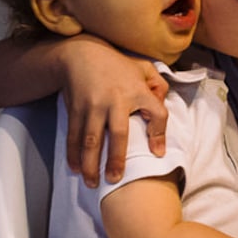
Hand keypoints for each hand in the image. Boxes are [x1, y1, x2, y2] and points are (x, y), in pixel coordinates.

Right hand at [60, 35, 169, 185]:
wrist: (81, 54)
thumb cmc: (117, 65)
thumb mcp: (143, 68)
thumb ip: (158, 86)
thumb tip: (163, 105)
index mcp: (137, 90)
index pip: (157, 113)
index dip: (159, 134)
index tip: (158, 153)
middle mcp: (115, 100)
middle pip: (117, 135)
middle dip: (116, 160)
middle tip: (115, 179)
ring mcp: (93, 106)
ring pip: (91, 140)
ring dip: (90, 163)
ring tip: (92, 182)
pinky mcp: (76, 110)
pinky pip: (74, 136)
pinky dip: (73, 153)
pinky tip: (76, 167)